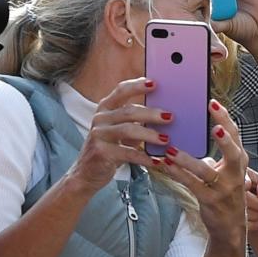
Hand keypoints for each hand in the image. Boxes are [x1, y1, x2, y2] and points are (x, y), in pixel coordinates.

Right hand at [69, 78, 168, 193]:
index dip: (138, 86)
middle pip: (129, 111)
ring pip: (128, 130)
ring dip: (149, 134)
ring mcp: (99, 135)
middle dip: (151, 113)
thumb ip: (137, 120)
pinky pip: (127, 153)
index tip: (156, 83)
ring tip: (166, 139)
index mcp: (106, 108)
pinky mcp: (101, 152)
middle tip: (170, 117)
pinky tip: (156, 160)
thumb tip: (166, 113)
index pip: (121, 91)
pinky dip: (144, 157)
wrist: (87, 173)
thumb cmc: (111, 148)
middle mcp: (100, 118)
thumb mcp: (122, 131)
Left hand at [160, 99, 247, 246]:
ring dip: (187, 160)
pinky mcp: (211, 200)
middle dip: (224, 139)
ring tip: (171, 149)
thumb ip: (215, 152)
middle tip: (213, 126)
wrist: (230, 225)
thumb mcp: (226, 170)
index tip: (213, 102)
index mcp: (239, 160)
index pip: (236, 135)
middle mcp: (235, 173)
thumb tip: (192, 131)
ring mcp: (224, 188)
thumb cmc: (224, 190)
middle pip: (233, 152)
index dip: (225, 118)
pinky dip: (177, 174)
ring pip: (206, 171)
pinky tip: (164, 165)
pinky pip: (191, 185)